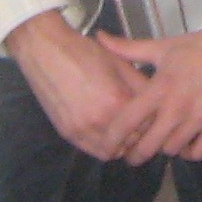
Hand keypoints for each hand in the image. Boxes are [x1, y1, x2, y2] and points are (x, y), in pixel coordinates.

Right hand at [7, 10, 156, 159]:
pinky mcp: (68, 133)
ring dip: (120, 144)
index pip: (146, 124)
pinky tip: (105, 132)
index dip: (151, 119)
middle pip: (132, 141)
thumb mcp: (119, 62)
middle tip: (138, 123)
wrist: (46, 50)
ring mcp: (82, 130)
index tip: (151, 113)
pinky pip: (92, 151)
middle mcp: (101, 120)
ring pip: (112, 152)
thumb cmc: (84, 51)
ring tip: (121, 129)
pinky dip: (102, 146)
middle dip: (138, 133)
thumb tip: (156, 100)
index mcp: (118, 100)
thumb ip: (140, 85)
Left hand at [96, 27, 201, 162]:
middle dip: (135, 153)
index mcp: (160, 88)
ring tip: (161, 142)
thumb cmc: (198, 47)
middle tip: (132, 153)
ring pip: (172, 151)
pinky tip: (186, 144)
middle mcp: (177, 108)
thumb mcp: (162, 47)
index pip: (127, 121)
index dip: (112, 138)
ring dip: (164, 148)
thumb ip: (128, 48)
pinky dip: (189, 152)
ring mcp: (199, 120)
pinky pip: (198, 153)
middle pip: (148, 146)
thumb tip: (100, 38)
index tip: (106, 147)